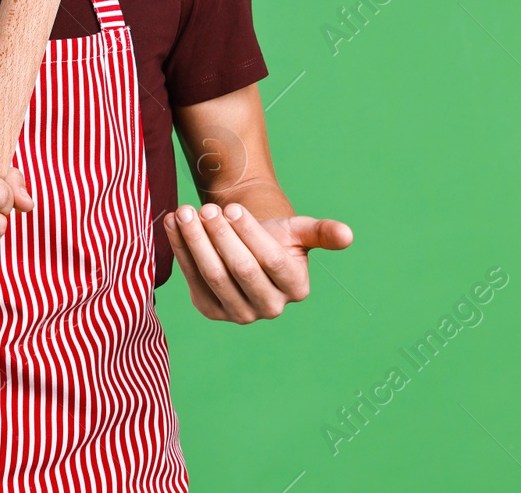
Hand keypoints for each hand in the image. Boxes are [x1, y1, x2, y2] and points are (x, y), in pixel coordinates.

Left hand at [163, 202, 352, 322]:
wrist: (250, 246)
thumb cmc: (277, 235)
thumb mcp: (299, 231)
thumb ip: (322, 232)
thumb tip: (348, 235)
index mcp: (296, 289)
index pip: (270, 262)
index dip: (249, 234)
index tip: (231, 207)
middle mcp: (269, 308)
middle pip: (239, 270)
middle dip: (219, 237)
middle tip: (203, 209)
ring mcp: (238, 314)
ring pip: (212, 275)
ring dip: (195, 243)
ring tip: (184, 212)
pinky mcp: (211, 310)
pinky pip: (191, 279)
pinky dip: (180, 249)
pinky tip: (172, 223)